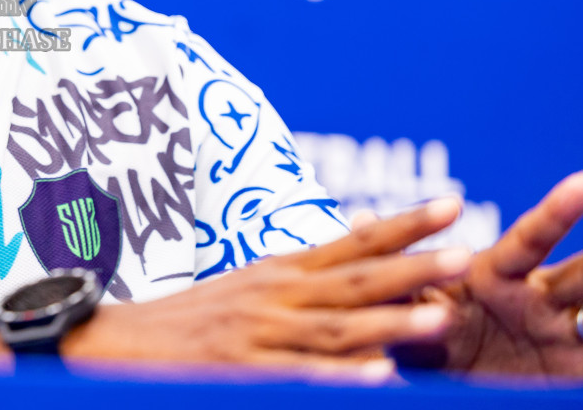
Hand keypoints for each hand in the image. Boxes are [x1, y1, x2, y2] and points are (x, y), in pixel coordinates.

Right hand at [62, 196, 471, 382]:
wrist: (115, 343)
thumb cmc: (192, 319)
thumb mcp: (249, 284)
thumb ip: (308, 272)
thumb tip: (364, 243)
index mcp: (281, 271)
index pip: (354, 242)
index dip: (404, 226)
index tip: (451, 205)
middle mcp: (275, 295)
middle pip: (355, 279)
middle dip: (415, 266)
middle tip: (466, 255)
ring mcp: (259, 334)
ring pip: (338, 328)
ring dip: (391, 322)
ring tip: (442, 318)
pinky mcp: (241, 372)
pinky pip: (300, 377)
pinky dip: (342, 378)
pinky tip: (380, 378)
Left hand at [410, 171, 582, 379]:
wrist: (435, 371)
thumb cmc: (416, 329)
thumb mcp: (403, 306)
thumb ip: (400, 280)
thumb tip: (370, 230)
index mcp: (495, 273)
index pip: (530, 238)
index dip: (557, 213)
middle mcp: (538, 295)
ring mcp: (560, 329)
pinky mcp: (574, 368)